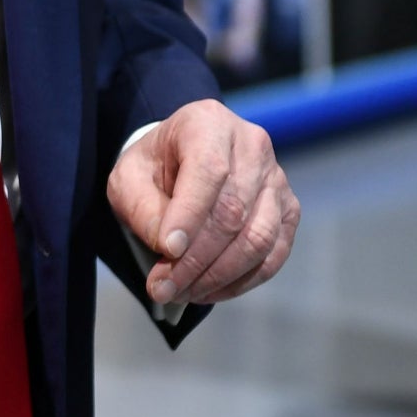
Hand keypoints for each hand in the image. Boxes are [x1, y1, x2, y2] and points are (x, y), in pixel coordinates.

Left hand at [108, 99, 297, 309]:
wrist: (179, 163)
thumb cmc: (153, 169)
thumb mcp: (128, 180)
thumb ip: (144, 209)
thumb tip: (171, 249)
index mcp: (208, 123)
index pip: (208, 171)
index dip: (189, 216)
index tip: (166, 252)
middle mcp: (251, 145)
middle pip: (234, 211)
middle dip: (196, 259)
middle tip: (163, 288)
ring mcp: (276, 179)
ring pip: (258, 237)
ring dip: (218, 275)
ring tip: (181, 292)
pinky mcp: (288, 210)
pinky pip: (273, 255)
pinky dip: (240, 281)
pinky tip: (208, 290)